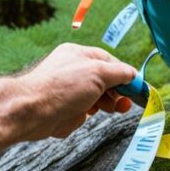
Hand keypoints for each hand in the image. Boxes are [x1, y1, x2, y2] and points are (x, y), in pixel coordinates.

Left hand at [18, 43, 136, 140]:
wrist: (32, 112)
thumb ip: (119, 72)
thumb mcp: (98, 73)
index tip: (137, 88)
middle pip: (105, 81)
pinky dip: (84, 116)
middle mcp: (73, 71)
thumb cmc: (62, 87)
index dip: (125, 75)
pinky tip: (80, 115)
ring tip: (105, 109)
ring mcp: (68, 91)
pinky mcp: (63, 110)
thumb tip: (133, 74)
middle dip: (116, 93)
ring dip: (103, 105)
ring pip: (96, 99)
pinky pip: (83, 113)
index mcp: (79, 54)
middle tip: (124, 104)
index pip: (110, 62)